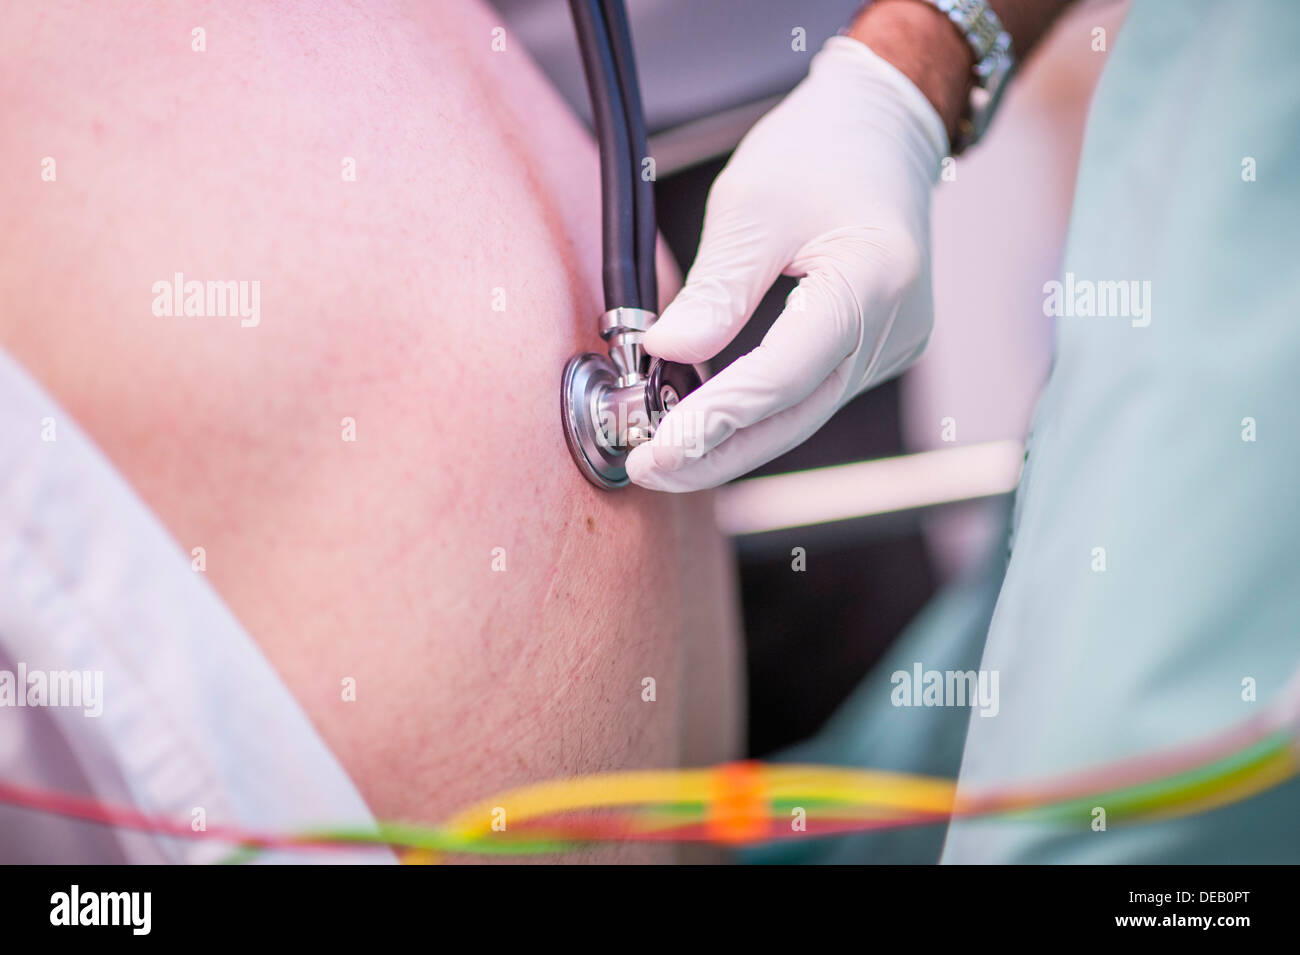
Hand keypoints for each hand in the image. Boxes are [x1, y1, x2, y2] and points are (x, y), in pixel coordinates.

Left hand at [627, 36, 947, 491]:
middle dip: (717, 451)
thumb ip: (716, 287)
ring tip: (664, 453)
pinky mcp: (874, 351)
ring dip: (733, 439)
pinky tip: (706, 421)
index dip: (716, 417)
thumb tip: (666, 351)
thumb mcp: (752, 205)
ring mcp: (889, 346)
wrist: (882, 131)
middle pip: (795, 414)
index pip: (784, 373)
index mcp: (872, 280)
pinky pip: (809, 395)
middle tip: (647, 470)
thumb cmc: (819, 153)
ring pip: (802, 414)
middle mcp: (893, 328)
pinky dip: (757, 412)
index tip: (656, 445)